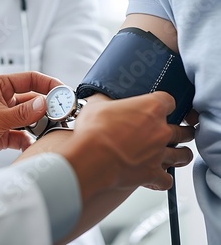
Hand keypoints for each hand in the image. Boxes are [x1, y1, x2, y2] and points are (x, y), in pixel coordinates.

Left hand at [0, 72, 60, 168]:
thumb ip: (22, 112)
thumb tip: (44, 104)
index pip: (30, 79)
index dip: (48, 84)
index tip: (63, 92)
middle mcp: (4, 99)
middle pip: (33, 100)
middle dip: (47, 108)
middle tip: (59, 116)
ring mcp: (5, 116)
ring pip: (30, 118)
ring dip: (39, 125)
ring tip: (48, 131)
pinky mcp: (5, 132)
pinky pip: (23, 134)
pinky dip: (29, 140)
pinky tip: (32, 145)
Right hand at [16, 92, 194, 200]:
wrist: (88, 158)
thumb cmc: (90, 131)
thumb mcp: (92, 106)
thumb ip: (98, 100)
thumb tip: (89, 95)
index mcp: (150, 107)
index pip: (169, 99)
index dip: (163, 101)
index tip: (158, 103)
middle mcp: (160, 130)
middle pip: (184, 126)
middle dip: (180, 126)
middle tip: (172, 126)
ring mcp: (158, 153)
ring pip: (183, 153)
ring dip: (178, 151)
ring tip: (171, 150)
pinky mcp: (152, 174)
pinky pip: (166, 178)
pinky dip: (162, 177)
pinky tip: (155, 174)